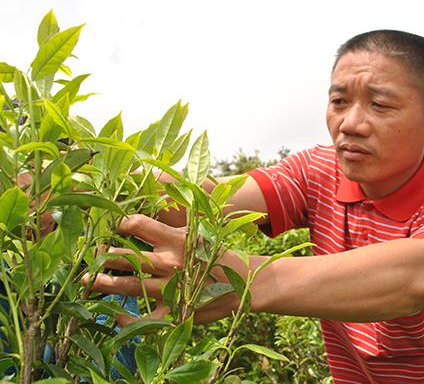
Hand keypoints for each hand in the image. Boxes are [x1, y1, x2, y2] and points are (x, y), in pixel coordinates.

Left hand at [81, 213, 244, 324]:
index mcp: (176, 239)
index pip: (139, 225)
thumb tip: (152, 198)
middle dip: (105, 258)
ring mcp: (172, 289)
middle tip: (92, 257)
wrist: (241, 282)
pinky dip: (125, 320)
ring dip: (105, 285)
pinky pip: (144, 320)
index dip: (120, 223)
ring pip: (130, 287)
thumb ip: (173, 220)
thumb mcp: (199, 229)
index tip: (112, 226)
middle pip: (128, 258)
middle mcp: (172, 263)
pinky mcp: (175, 312)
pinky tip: (113, 314)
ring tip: (88, 281)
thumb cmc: (216, 252)